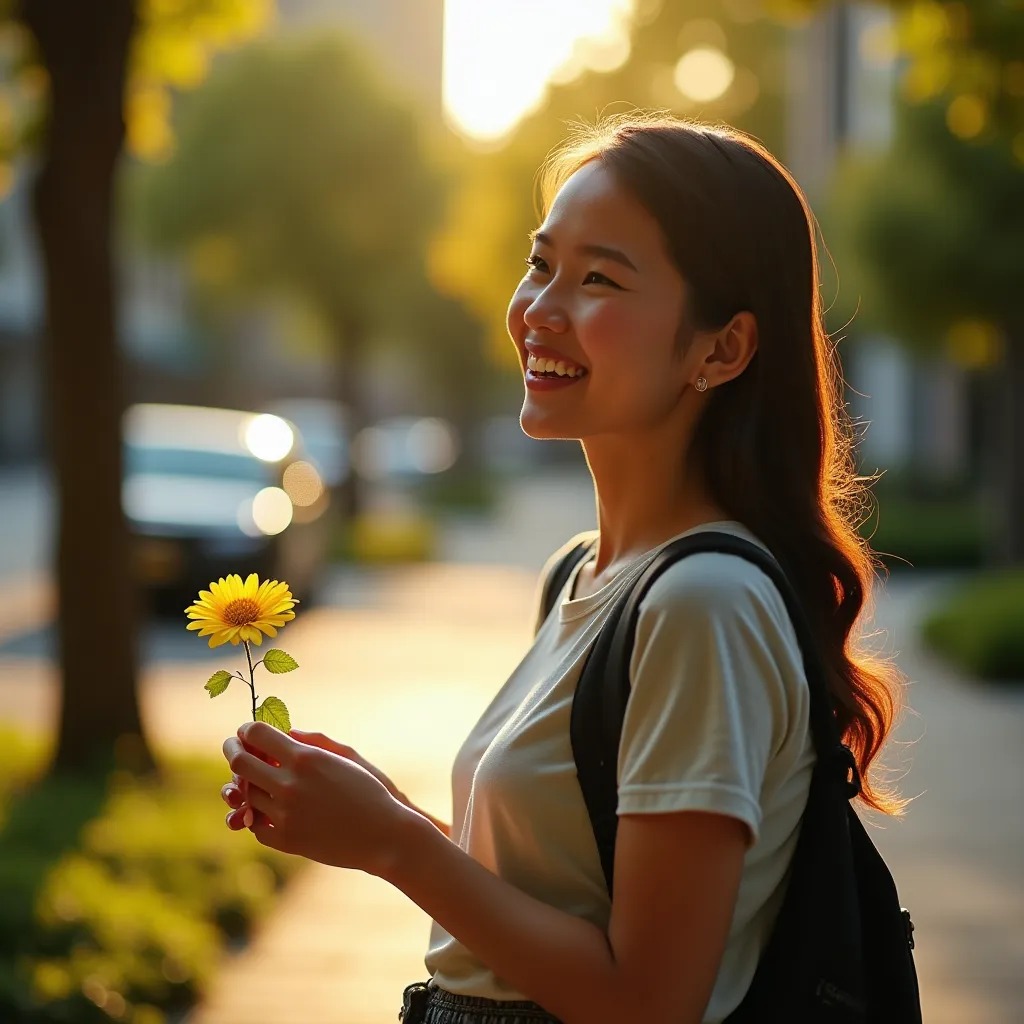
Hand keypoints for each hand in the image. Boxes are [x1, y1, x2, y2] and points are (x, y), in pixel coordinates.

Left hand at [220, 730, 408, 829]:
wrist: (384, 835)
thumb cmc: (368, 790)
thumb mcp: (344, 757)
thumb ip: (310, 741)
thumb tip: (282, 733)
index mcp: (304, 758)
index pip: (256, 733)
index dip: (248, 729)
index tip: (248, 731)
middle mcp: (289, 785)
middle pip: (240, 763)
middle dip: (233, 750)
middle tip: (235, 747)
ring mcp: (284, 815)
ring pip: (245, 796)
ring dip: (247, 786)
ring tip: (255, 780)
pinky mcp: (285, 841)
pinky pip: (255, 825)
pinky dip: (257, 816)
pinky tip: (268, 808)